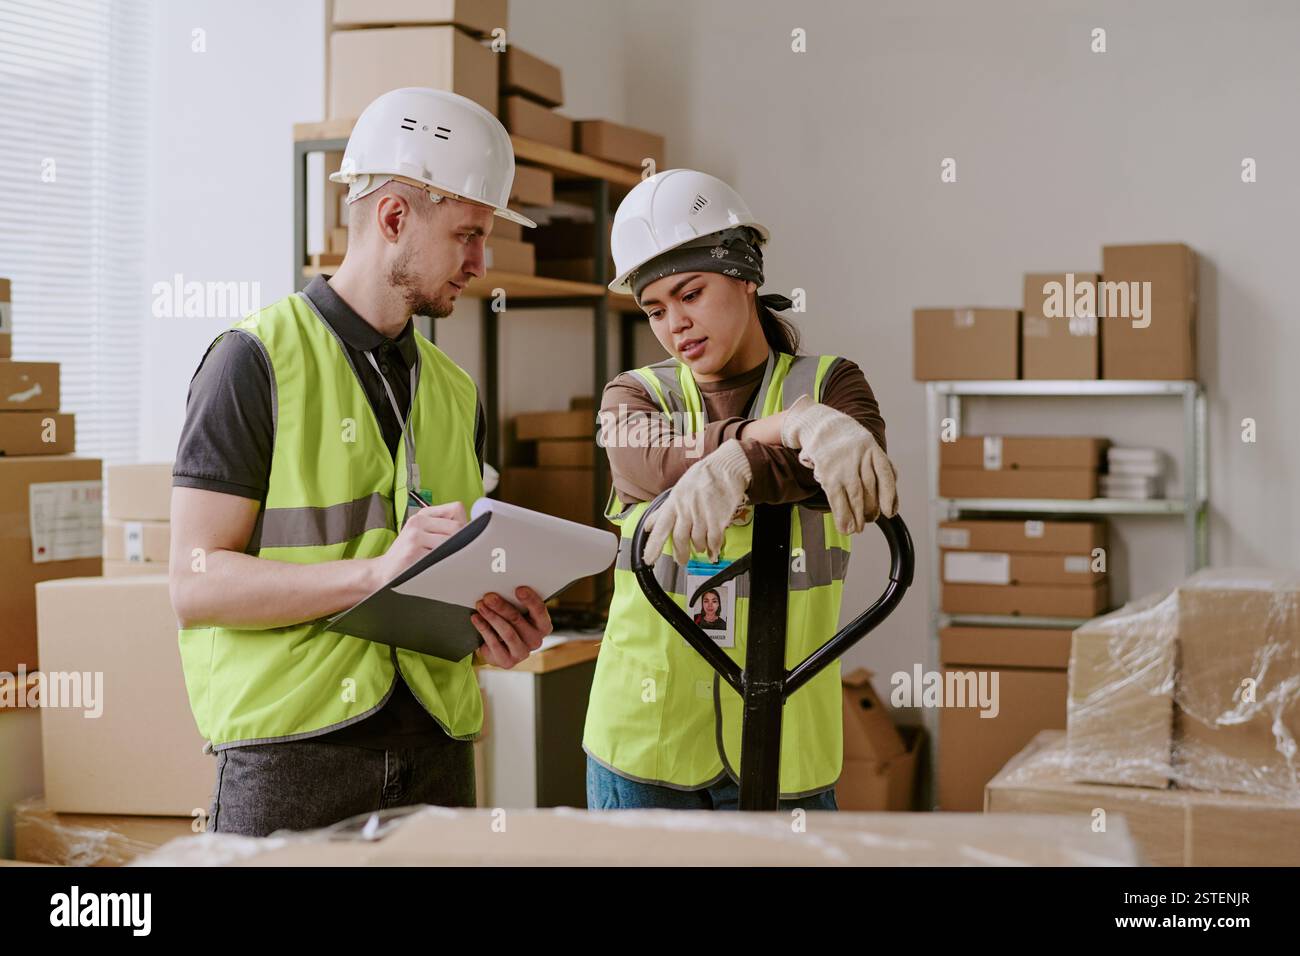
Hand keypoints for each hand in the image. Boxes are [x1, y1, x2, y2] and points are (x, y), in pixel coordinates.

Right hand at [370, 500, 466, 585]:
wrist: (384, 571)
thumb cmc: (409, 554)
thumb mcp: (423, 534)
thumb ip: (444, 528)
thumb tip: (475, 529)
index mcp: (423, 514)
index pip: (456, 509)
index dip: (464, 523)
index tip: (462, 536)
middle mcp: (418, 521)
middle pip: (457, 527)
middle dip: (462, 542)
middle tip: (457, 554)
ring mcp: (414, 536)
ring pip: (450, 542)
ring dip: (453, 555)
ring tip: (445, 561)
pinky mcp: (412, 552)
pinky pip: (440, 556)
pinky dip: (444, 564)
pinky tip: (436, 567)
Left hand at [471, 586, 551, 667]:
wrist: (500, 648)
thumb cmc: (510, 624)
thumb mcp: (517, 612)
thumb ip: (516, 603)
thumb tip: (501, 588)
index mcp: (543, 625)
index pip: (539, 610)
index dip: (530, 599)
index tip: (519, 589)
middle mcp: (536, 640)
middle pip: (518, 619)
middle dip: (502, 606)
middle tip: (489, 597)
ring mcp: (522, 653)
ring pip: (506, 632)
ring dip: (491, 616)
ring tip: (481, 605)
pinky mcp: (507, 661)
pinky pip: (494, 642)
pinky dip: (483, 628)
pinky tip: (476, 618)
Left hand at [642, 438, 751, 565]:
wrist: (725, 467)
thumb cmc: (702, 477)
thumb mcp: (678, 490)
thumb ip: (663, 511)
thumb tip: (649, 525)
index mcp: (674, 502)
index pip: (660, 528)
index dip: (653, 546)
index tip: (649, 559)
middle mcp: (686, 509)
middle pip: (679, 539)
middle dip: (680, 553)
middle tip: (681, 560)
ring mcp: (702, 514)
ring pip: (697, 541)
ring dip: (699, 547)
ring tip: (701, 547)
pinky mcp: (718, 519)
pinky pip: (714, 540)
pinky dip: (713, 549)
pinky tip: (713, 551)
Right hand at [781, 394, 898, 533]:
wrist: (821, 425)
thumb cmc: (848, 442)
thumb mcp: (868, 447)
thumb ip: (881, 469)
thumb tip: (892, 498)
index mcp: (872, 449)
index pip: (885, 474)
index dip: (889, 496)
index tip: (889, 512)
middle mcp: (858, 456)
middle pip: (869, 489)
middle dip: (871, 509)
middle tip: (870, 520)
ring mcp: (842, 465)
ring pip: (854, 496)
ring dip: (857, 516)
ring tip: (858, 528)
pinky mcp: (828, 473)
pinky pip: (836, 498)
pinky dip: (842, 515)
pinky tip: (845, 527)